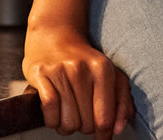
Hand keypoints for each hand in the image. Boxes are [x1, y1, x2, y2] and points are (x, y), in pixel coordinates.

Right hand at [23, 20, 133, 136]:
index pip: (105, 118)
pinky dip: (51, 120)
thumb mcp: (110, 74)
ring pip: (67, 121)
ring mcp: (59, 70)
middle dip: (83, 127)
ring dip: (66, 126)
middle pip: (86, 124)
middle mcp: (81, 69)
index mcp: (103, 70)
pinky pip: (49, 110)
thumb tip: (117, 129)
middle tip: (80, 115)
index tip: (101, 139)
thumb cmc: (84, 60)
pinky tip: (53, 114)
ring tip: (66, 114)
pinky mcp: (40, 73)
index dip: (103, 135)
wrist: (54, 33)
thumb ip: (122, 101)